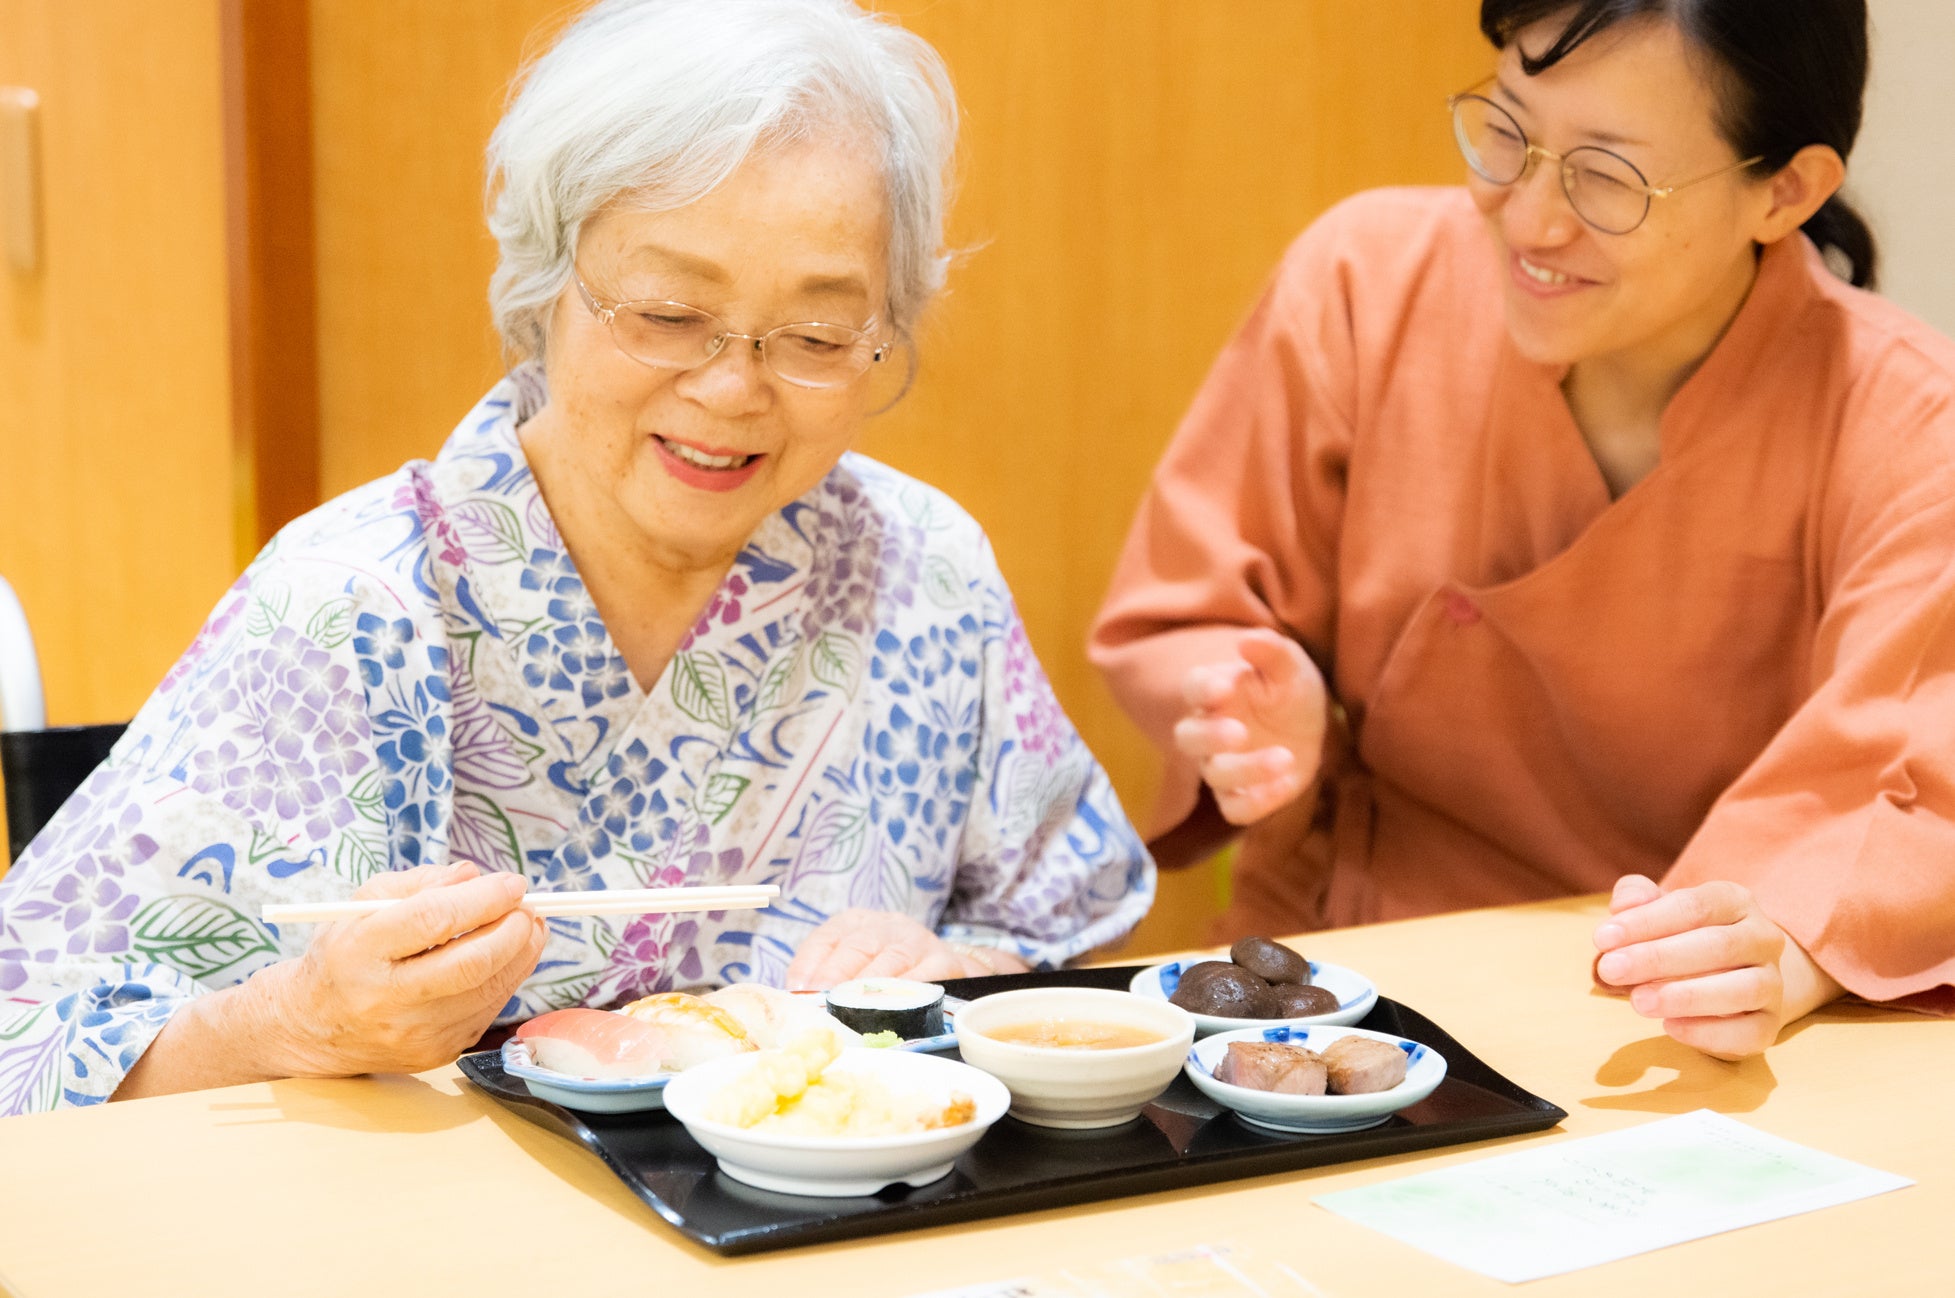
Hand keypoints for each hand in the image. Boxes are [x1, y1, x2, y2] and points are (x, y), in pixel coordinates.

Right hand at [265, 860, 547, 1075]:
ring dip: (521, 953)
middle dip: (513, 929)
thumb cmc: (346, 953)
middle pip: (470, 963)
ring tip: (527, 926)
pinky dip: (506, 978)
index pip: (432, 920)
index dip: (483, 899)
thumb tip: (476, 876)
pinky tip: (506, 957)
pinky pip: (487, 1010)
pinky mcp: (436, 1053)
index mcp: (359, 951)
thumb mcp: (364, 904)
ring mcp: (413, 1033)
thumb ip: (421, 883)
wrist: (315, 1028)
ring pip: (489, 990)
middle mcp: (385, 998)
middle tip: (528, 906)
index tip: (513, 883)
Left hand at [785, 909, 1030, 989]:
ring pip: (889, 961)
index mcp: (855, 922)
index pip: (826, 937)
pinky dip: (907, 992)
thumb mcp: (855, 965)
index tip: (799, 988)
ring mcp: (917, 941)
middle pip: (857, 947)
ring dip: (869, 988)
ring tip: (851, 1009)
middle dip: (836, 976)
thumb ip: (826, 980)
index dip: (811, 963)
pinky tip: (893, 1008)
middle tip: (822, 1001)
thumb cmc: (886, 971)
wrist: (945, 969)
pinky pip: (924, 977)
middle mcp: (886, 925)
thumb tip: (793, 1002)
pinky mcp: (944, 961)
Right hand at [1172, 628, 1327, 824]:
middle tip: (1240, 732)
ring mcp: (1221, 766)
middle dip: (1210, 737)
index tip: (1223, 689)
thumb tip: (1248, 639)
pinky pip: (1235, 809)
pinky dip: (1257, 802)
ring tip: (1286, 757)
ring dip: (1246, 770)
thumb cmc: (1288, 688)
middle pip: (1188, 739)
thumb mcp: (1289, 666)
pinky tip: (1286, 784)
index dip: (1202, 690)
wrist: (1310, 727)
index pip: (1193, 688)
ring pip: (1214, 775)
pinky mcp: (1242, 795)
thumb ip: (1271, 652)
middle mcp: (1208, 731)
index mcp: (1213, 692)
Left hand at [1592, 875, 1841, 1059]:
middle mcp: (1763, 938)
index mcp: (1734, 901)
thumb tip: (1622, 906)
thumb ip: (1636, 897)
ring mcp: (1772, 982)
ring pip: (1743, 989)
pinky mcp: (1769, 1024)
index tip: (1602, 939)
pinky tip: (1670, 1027)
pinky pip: (1750, 1032)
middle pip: (1717, 945)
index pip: (1694, 906)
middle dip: (1658, 958)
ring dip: (1686, 996)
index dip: (1646, 922)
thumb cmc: (1679, 935)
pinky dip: (1710, 1032)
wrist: (1727, 974)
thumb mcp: (1656, 909)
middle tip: (1611, 970)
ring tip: (1638, 1002)